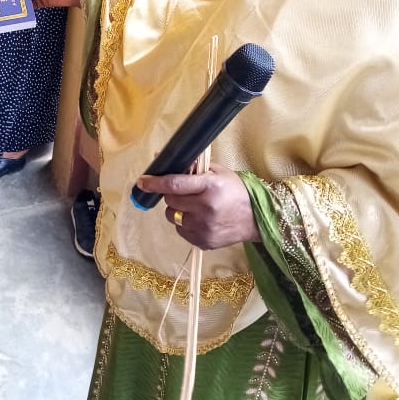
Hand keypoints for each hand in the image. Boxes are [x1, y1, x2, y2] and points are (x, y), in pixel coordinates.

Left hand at [135, 164, 259, 248]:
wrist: (257, 219)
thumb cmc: (236, 190)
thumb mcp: (218, 172)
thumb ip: (192, 167)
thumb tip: (163, 156)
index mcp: (209, 186)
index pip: (174, 184)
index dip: (155, 182)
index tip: (141, 181)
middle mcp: (205, 208)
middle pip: (171, 200)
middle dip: (171, 194)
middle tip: (183, 191)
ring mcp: (203, 228)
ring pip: (173, 216)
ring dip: (177, 209)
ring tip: (193, 206)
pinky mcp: (203, 243)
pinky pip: (181, 231)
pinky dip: (185, 223)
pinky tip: (200, 219)